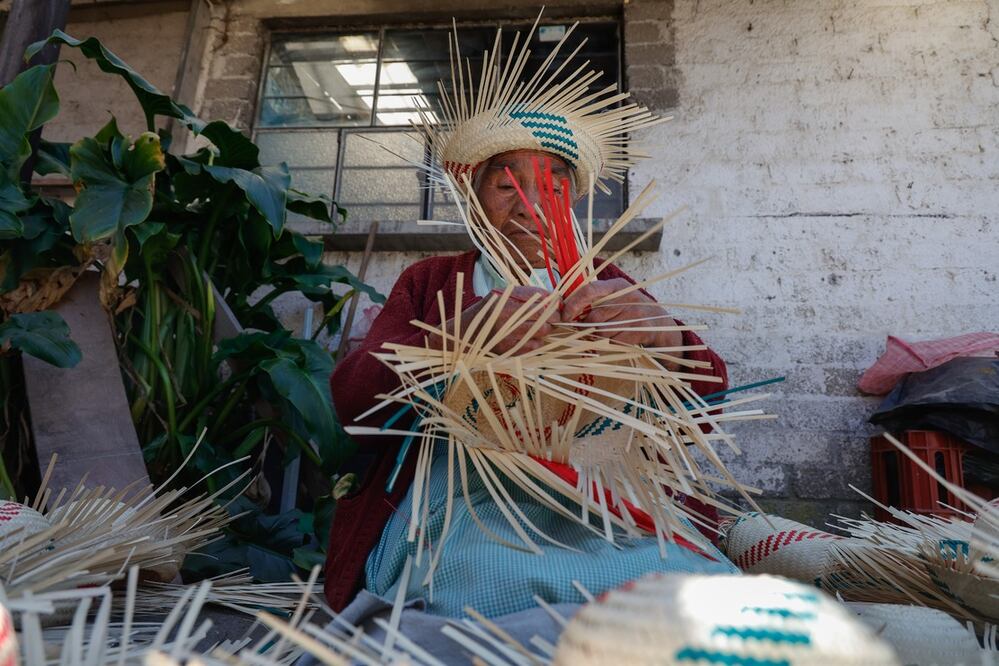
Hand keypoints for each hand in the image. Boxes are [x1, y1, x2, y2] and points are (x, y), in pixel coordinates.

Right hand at [431, 286, 560, 353]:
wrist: (463, 334)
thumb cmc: (486, 311)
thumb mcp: (503, 295)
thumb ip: (527, 294)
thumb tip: (554, 298)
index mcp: (505, 300)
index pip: (542, 301)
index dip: (554, 305)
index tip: (556, 306)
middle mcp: (506, 318)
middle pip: (545, 319)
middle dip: (552, 319)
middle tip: (552, 318)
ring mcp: (507, 336)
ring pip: (541, 334)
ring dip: (544, 331)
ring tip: (537, 326)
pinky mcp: (508, 351)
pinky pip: (533, 347)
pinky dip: (535, 342)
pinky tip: (528, 337)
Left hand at [560, 278, 681, 348]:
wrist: (663, 325)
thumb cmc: (631, 313)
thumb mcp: (616, 299)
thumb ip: (595, 301)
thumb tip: (565, 311)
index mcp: (616, 285)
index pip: (588, 290)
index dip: (572, 304)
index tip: (564, 317)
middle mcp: (626, 296)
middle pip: (594, 317)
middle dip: (586, 329)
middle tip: (588, 333)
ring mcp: (636, 313)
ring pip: (603, 332)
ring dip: (599, 339)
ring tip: (607, 335)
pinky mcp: (642, 329)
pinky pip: (615, 341)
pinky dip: (612, 344)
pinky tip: (618, 340)